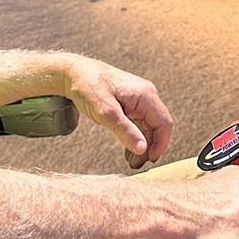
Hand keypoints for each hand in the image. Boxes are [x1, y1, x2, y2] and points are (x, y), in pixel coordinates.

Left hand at [56, 54, 173, 167]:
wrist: (74, 72)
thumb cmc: (89, 87)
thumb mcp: (106, 113)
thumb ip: (125, 131)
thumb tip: (143, 149)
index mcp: (145, 95)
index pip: (164, 123)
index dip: (160, 144)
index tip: (149, 160)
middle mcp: (146, 96)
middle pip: (158, 127)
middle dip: (150, 147)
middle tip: (136, 165)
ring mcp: (139, 100)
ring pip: (149, 127)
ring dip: (143, 144)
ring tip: (132, 162)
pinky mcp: (130, 103)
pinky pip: (140, 124)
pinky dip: (136, 137)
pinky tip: (128, 150)